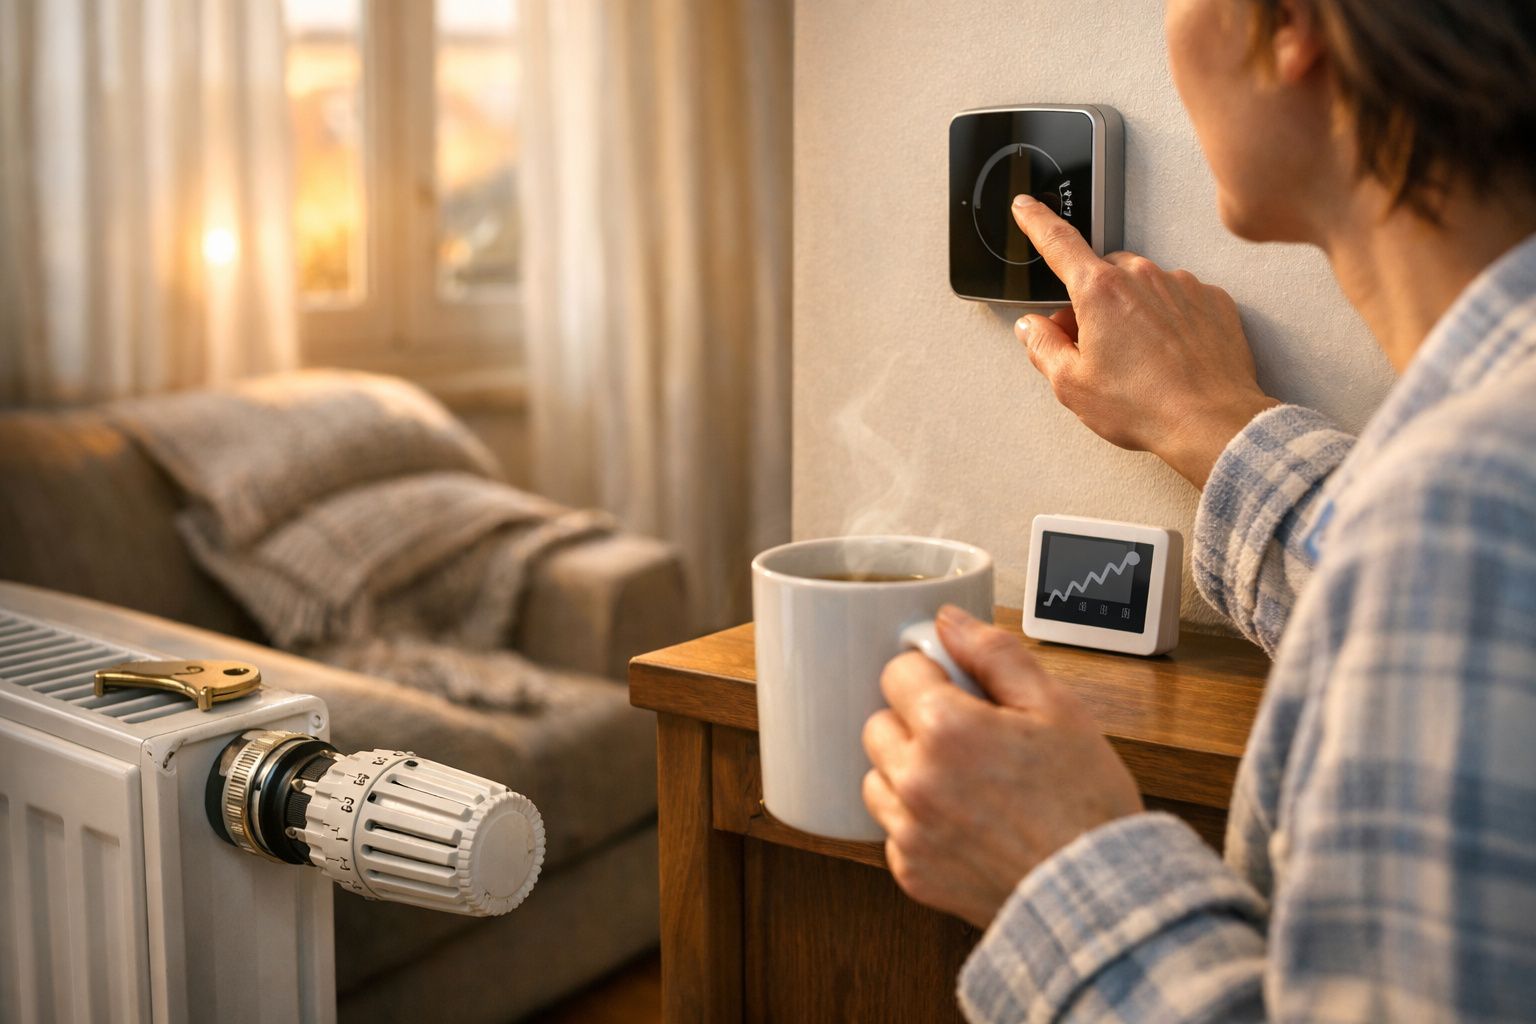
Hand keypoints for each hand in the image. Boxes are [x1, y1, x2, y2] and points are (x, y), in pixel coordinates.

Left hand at [861, 605, 1142, 928]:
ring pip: (878, 778)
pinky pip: (894, 830)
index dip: (931, 675)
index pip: (897, 672)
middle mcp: (916, 779)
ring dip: (909, 772)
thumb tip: (947, 621)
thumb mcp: (1056, 707)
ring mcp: (909, 830)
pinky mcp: (912, 871)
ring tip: (966, 783)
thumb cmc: (1086, 801)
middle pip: (879, 724)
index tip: (958, 690)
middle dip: (915, 722)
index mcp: (947, 728)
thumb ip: (994, 654)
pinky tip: (965, 822)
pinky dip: (918, 823)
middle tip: (970, 738)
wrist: (1099, 895)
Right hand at [1010, 194, 1279, 488]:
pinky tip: (1169, 355)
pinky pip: (1179, 299)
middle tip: (1094, 346)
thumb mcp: (1072, 385)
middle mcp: (1142, 276)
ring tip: (1139, 359)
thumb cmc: (1144, 406)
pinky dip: (1168, 319)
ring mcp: (1182, 285)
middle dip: (1092, 302)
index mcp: (1100, 292)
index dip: (1037, 222)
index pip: (1059, 243)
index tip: (1026, 207)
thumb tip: (1033, 328)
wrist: (1212, 422)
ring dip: (1132, 311)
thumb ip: (1043, 347)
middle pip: (1102, 275)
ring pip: (1142, 286)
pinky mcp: (1212, 300)